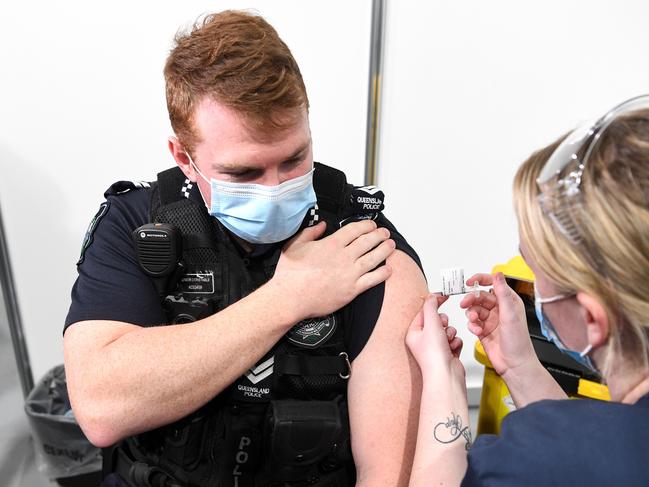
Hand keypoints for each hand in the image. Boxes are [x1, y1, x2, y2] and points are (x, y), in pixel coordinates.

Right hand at [272, 220, 394, 319]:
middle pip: (368, 241)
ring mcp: (350, 274)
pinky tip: (388, 269)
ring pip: (374, 258)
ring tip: (391, 245)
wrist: (290, 298)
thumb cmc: (290, 274)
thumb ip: (310, 232)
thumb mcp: (295, 245)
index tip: (371, 225)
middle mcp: (344, 257)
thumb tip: (322, 225)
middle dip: (379, 235)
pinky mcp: (352, 290)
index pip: (355, 230)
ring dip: (385, 250)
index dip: (366, 225)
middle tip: (384, 233)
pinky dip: (383, 273)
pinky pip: (373, 280)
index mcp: (331, 244)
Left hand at [406, 294, 463, 380]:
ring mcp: (436, 347)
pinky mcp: (448, 353)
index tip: (443, 296)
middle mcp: (423, 340)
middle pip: (437, 320)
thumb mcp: (431, 324)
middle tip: (441, 328)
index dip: (433, 304)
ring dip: (450, 333)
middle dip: (443, 323)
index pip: (423, 312)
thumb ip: (431, 307)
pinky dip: (455, 343)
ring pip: (448, 329)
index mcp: (414, 333)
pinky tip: (452, 349)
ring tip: (447, 342)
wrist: (446, 376)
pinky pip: (455, 339)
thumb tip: (431, 296)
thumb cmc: (434, 355)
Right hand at [459, 272, 535, 377]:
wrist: (514, 364)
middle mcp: (499, 309)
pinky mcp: (483, 330)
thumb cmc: (519, 342)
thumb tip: (498, 274)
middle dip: (471, 300)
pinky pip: (472, 322)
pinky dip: (472, 326)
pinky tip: (478, 331)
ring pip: (474, 309)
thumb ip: (502, 293)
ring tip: (474, 321)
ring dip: (471, 314)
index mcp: (509, 301)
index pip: (492, 284)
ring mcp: (491, 319)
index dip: (480, 280)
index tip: (470, 281)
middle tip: (465, 304)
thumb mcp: (510, 314)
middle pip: (479, 296)